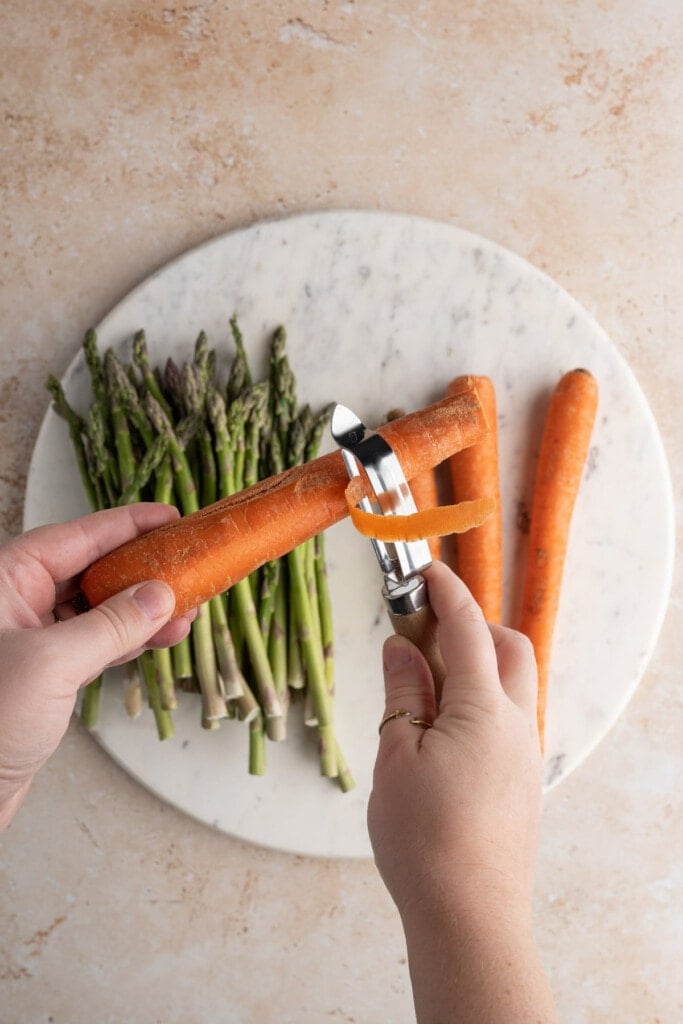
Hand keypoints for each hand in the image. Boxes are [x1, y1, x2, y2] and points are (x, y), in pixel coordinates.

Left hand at [0, 503, 194, 828]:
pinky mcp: (44, 673)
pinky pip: (95, 641)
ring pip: (98, 608)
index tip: (169, 517)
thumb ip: (111, 626)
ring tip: (187, 607)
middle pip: (91, 569)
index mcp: (5, 580)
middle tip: (186, 563)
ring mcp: (30, 638)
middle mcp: (15, 602)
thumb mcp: (52, 664)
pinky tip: (162, 635)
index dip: (127, 525)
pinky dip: (130, 639)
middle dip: (142, 569)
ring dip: (143, 609)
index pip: (76, 537)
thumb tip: (158, 596)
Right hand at [368, 561, 553, 1022]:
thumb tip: (401, 647)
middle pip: (509, 648)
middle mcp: (516, 724)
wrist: (471, 917)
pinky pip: (509, 719)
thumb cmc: (424, 840)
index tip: (424, 570)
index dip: (446, 593)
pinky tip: (444, 730)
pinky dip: (482, 701)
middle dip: (472, 625)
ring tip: (426, 686)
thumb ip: (404, 695)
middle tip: (423, 632)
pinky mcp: (524, 781)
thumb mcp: (397, 758)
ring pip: (513, 685)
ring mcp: (525, 755)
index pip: (468, 630)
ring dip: (478, 664)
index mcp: (484, 710)